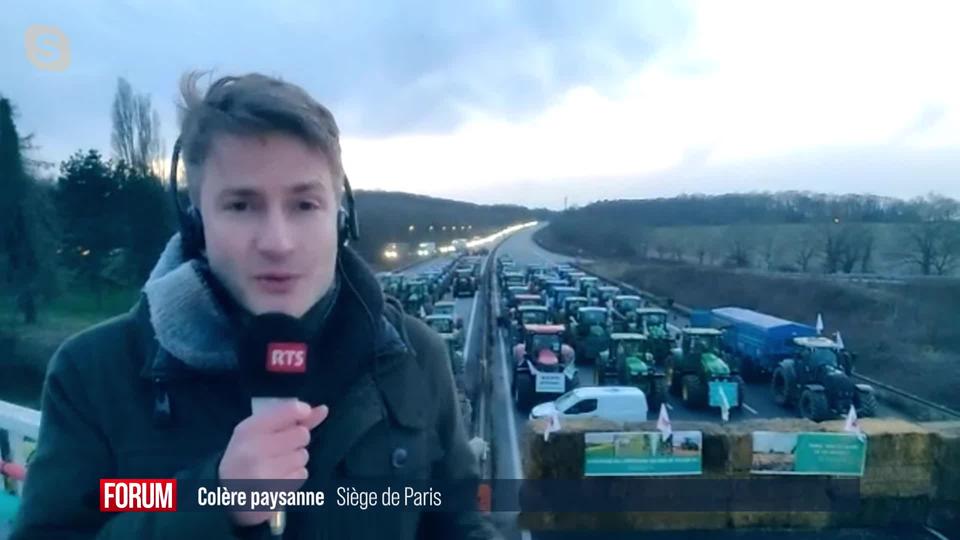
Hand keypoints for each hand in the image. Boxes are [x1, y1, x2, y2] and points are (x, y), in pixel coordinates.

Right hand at [218, 400, 328, 526]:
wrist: (228, 495)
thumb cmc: (246, 456)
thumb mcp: (258, 432)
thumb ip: (289, 419)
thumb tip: (323, 410)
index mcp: (248, 430)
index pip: (287, 411)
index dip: (301, 411)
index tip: (303, 414)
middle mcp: (254, 450)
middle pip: (302, 434)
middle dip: (297, 440)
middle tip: (282, 447)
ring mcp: (264, 473)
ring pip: (303, 455)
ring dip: (296, 459)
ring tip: (277, 465)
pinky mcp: (274, 491)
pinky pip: (302, 474)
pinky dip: (295, 475)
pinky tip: (279, 477)